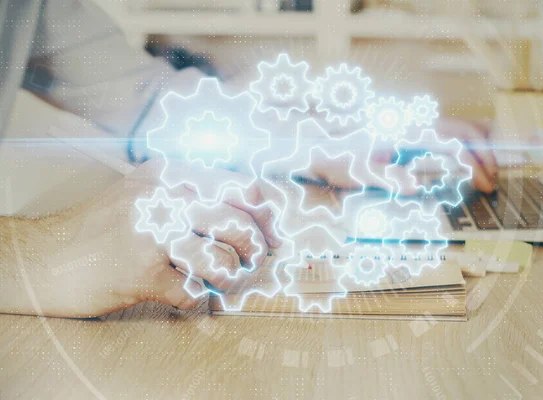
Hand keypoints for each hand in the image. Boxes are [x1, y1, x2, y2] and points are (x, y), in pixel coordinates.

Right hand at [0, 159, 279, 317]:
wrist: (46, 257)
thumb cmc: (106, 225)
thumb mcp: (148, 189)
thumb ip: (196, 191)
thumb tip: (257, 210)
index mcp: (171, 173)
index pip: (242, 187)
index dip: (267, 215)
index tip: (276, 235)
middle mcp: (163, 198)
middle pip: (237, 225)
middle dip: (254, 249)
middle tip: (251, 261)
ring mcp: (151, 235)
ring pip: (221, 260)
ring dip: (228, 276)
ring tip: (218, 277)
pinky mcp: (140, 274)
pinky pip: (193, 293)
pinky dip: (199, 299)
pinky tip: (188, 293)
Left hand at [305, 117, 496, 193]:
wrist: (324, 152)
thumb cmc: (342, 163)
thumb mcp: (360, 173)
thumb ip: (386, 177)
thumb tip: (413, 186)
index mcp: (407, 131)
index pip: (454, 141)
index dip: (475, 162)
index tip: (485, 185)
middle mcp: (416, 123)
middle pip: (466, 130)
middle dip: (486, 155)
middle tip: (493, 183)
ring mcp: (416, 126)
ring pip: (461, 127)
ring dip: (481, 147)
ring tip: (490, 172)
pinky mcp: (414, 133)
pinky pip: (449, 134)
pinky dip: (468, 145)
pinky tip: (473, 161)